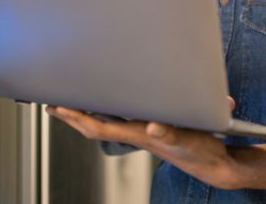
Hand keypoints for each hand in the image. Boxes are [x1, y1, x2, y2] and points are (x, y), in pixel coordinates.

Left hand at [45, 96, 242, 189]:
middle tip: (51, 102)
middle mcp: (136, 132)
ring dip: (84, 113)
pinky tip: (104, 105)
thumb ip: (170, 133)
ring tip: (69, 103)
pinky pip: (119, 119)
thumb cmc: (202, 151)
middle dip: (71, 115)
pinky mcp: (150, 128)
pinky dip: (105, 111)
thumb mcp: (189, 139)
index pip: (98, 126)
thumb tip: (153, 127)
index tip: (58, 105)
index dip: (76, 116)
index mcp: (139, 134)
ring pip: (104, 122)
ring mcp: (141, 131)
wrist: (215, 163)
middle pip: (94, 125)